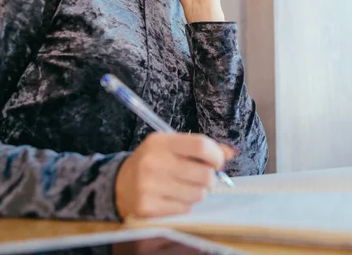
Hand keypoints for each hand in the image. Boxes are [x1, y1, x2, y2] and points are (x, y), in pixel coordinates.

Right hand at [115, 133, 235, 218]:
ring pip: (198, 194)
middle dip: (209, 177)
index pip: (201, 146)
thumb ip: (201, 147)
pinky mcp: (147, 207)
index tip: (217, 161)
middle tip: (201, 176)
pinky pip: (185, 208)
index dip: (216, 155)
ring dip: (197, 192)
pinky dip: (184, 204)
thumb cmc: (153, 161)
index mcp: (161, 142)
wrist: (120, 183)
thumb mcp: (172, 146)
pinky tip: (172, 197)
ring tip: (184, 186)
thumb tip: (231, 152)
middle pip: (204, 174)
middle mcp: (153, 162)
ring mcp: (149, 186)